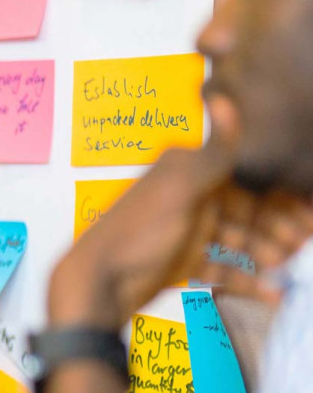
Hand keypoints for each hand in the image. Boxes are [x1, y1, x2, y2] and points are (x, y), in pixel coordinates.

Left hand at [50, 146, 312, 330]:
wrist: (99, 282)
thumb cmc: (138, 230)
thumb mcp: (180, 188)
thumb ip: (213, 151)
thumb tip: (225, 97)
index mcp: (187, 171)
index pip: (245, 177)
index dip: (278, 194)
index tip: (307, 212)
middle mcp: (189, 195)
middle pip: (246, 210)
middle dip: (276, 226)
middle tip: (300, 244)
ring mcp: (186, 230)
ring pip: (238, 238)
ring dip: (264, 251)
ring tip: (284, 266)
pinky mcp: (182, 260)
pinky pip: (221, 267)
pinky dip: (245, 279)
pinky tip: (272, 295)